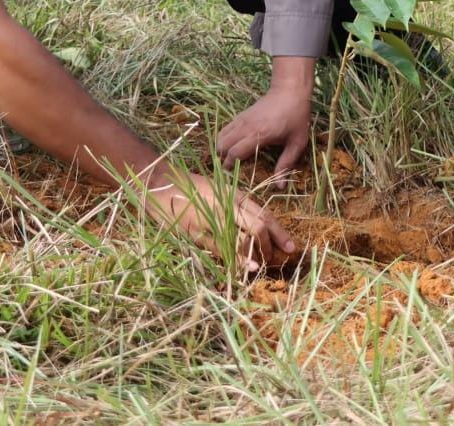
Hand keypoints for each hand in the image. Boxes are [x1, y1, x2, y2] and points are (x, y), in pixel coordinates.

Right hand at [147, 171, 296, 269]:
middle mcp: (226, 207)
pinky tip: (243, 268)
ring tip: (259, 266)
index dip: (280, 234)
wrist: (160, 184)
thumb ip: (238, 206)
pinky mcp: (196, 234)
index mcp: (234, 196)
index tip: (292, 247)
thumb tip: (258, 226)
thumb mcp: (220, 191)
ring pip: (242, 243)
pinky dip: (235, 261)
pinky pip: (221, 251)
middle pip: (258, 229)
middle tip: (273, 259)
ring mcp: (211, 221)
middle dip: (269, 248)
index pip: (265, 216)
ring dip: (255, 258)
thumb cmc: (191, 187)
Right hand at [216, 78, 312, 178]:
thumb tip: (280, 186)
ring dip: (221, 148)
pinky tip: (230, 145)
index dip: (230, 165)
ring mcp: (242, 119)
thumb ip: (286, 164)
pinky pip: (226, 128)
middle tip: (228, 169)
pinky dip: (224, 138)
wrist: (290, 91)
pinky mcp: (242, 114)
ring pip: (222, 135)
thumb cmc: (296, 117)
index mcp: (259, 135)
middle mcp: (247, 127)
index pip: (235, 153)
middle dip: (222, 158)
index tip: (231, 175)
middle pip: (223, 145)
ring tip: (227, 158)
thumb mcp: (297, 143)